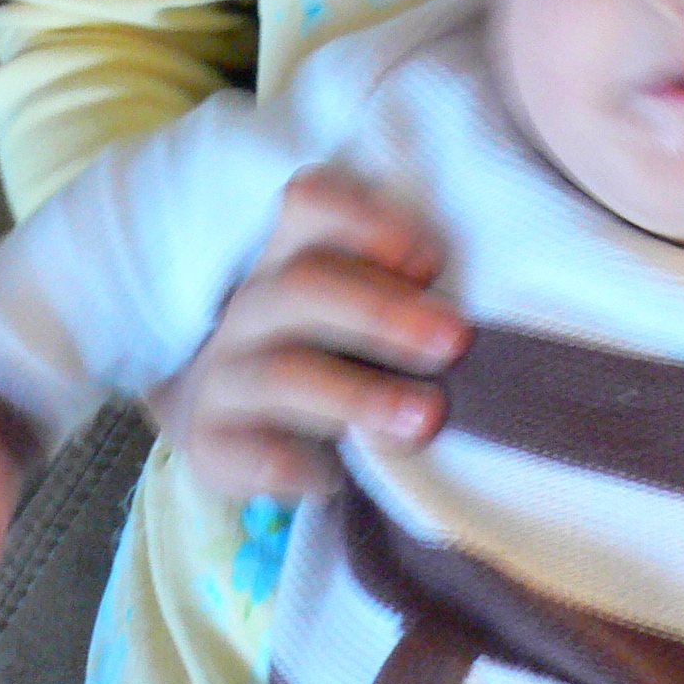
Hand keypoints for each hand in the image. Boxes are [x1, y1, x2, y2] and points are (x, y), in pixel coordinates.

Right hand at [148, 166, 470, 500]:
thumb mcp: (355, 312)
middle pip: (303, 287)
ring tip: (425, 419)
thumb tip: (471, 318)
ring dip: (359, 395)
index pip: (308, 205)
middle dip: (384, 312)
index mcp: (288, 257)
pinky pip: (251, 452)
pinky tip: (335, 478)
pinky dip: (298, 464)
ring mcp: (223, 377)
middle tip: (454, 342)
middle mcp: (250, 308)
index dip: (364, 221)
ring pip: (283, 374)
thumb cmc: (324, 355)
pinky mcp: (212, 444)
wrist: (230, 427)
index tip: (430, 261)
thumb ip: (398, 295)